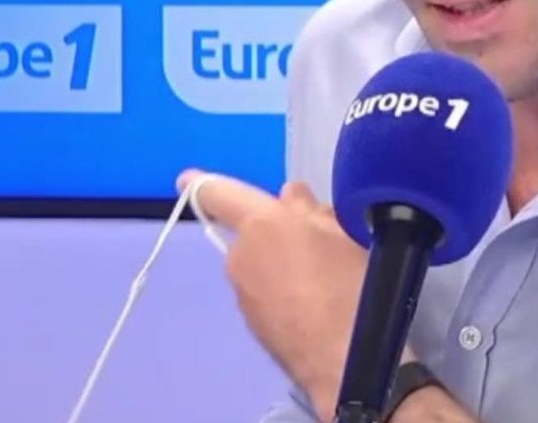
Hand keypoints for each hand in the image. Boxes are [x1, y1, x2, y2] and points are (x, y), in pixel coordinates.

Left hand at [179, 170, 368, 414]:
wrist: (344, 358)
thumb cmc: (351, 284)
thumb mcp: (345, 233)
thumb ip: (311, 211)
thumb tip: (291, 198)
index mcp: (261, 224)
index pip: (221, 194)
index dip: (203, 183)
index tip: (186, 179)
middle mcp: (241, 256)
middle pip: (252, 231)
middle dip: (277, 230)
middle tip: (318, 240)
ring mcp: (243, 293)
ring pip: (259, 263)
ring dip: (279, 262)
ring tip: (322, 279)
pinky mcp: (252, 322)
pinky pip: (264, 291)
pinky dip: (282, 291)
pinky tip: (313, 303)